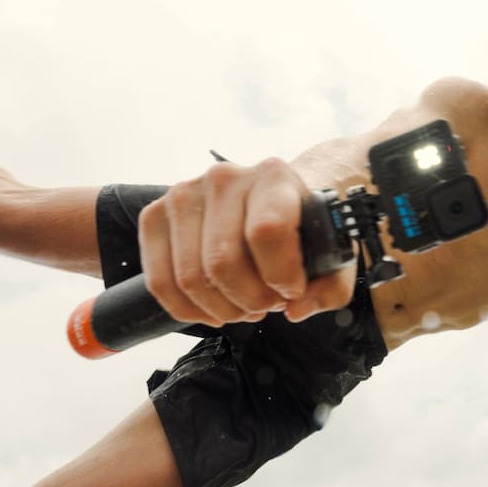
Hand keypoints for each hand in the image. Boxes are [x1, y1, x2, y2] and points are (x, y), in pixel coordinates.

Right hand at [137, 157, 356, 326]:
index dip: (280, 275)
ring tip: (244, 306)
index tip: (292, 290)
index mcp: (272, 176)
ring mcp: (183, 194)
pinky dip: (188, 310)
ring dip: (222, 309)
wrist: (270, 197)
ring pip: (190, 278)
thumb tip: (297, 309)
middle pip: (223, 262)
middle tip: (268, 304)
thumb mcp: (332, 255)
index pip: (267, 231)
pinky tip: (213, 310)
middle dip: (250, 300)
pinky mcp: (155, 215)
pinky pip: (160, 281)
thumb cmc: (301, 227)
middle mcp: (224, 177)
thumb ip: (330, 287)